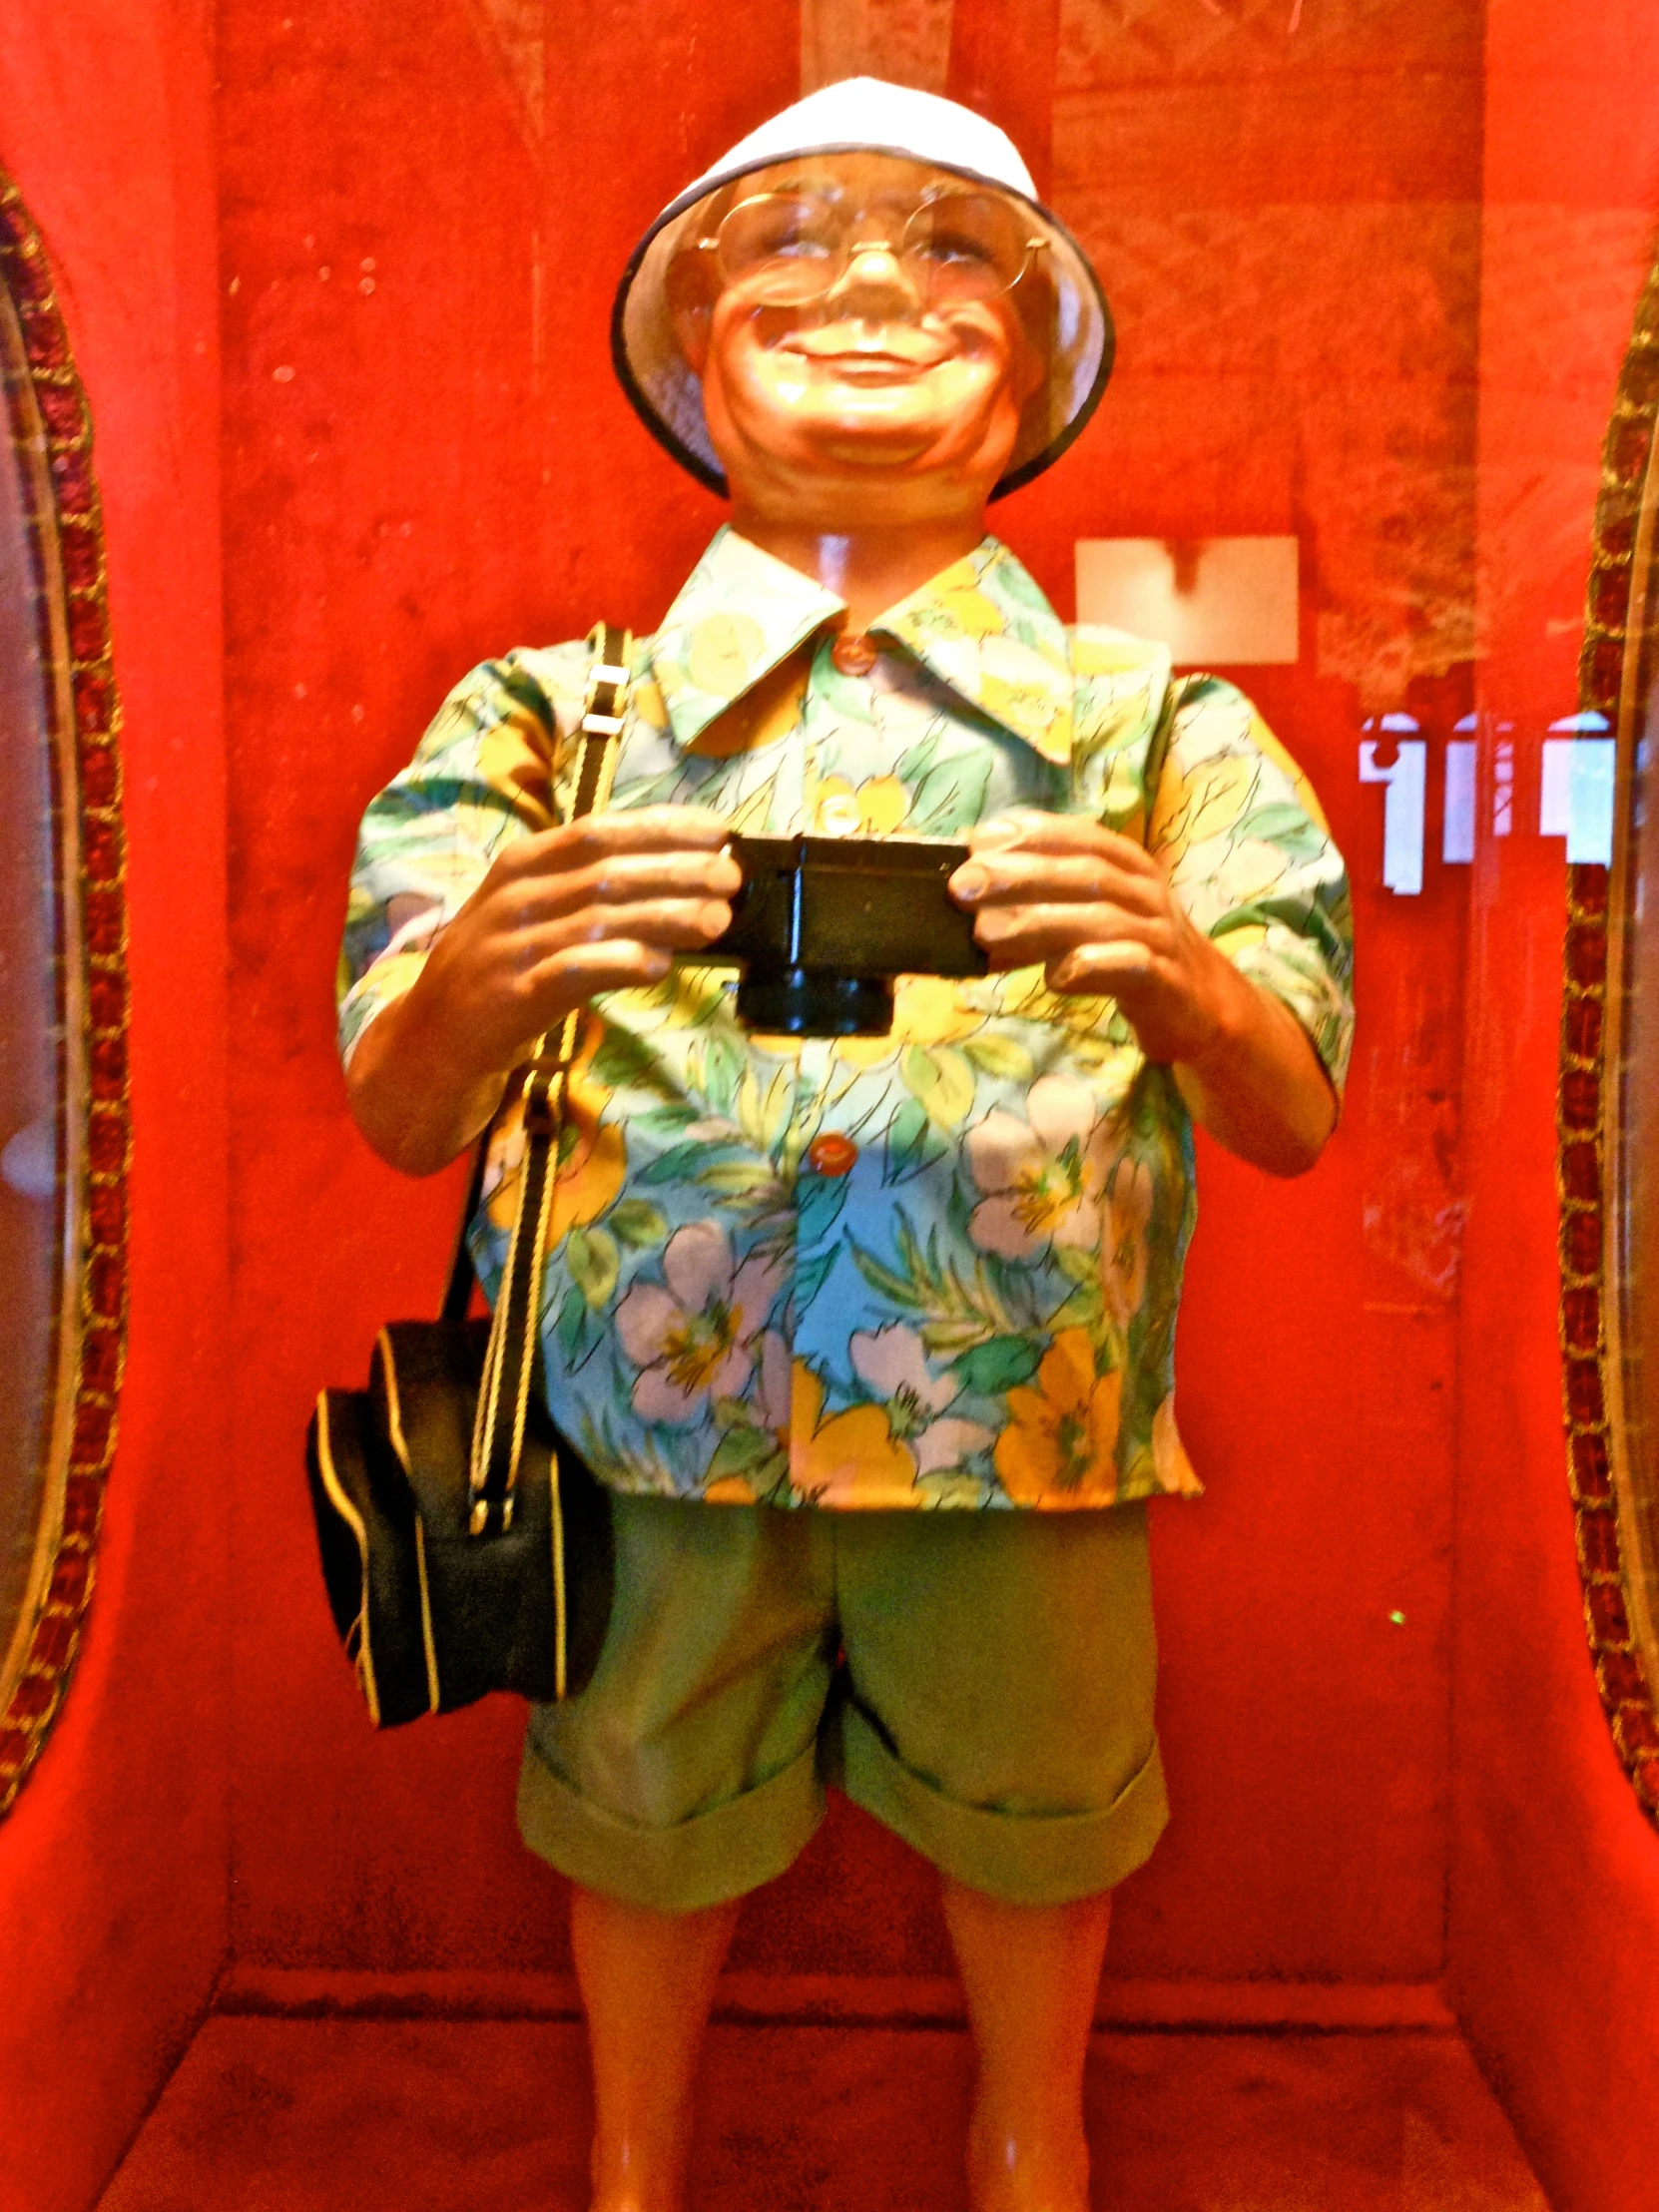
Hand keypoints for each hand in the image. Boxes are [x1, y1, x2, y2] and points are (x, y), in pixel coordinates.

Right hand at [347, 806, 738, 1172]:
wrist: (432, 1034)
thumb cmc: (499, 966)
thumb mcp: (534, 911)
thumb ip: (592, 892)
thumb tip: (681, 880)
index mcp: (523, 862)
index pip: (600, 829)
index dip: (662, 828)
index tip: (718, 830)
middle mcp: (516, 895)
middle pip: (609, 871)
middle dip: (678, 871)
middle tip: (731, 878)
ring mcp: (512, 944)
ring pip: (601, 918)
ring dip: (666, 916)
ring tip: (717, 920)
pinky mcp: (514, 994)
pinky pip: (574, 971)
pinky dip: (620, 962)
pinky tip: (660, 965)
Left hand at [948, 811, 1226, 1063]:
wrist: (1197, 1005)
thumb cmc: (1127, 950)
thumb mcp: (1085, 915)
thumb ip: (1039, 899)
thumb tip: (968, 889)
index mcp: (1126, 864)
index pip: (1078, 835)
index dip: (1028, 834)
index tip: (975, 841)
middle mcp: (1145, 891)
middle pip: (1083, 872)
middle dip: (1019, 875)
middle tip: (962, 886)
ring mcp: (1159, 933)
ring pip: (1100, 918)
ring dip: (1039, 922)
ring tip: (985, 933)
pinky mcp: (1166, 979)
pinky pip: (1128, 965)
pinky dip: (1089, 967)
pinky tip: (1053, 978)